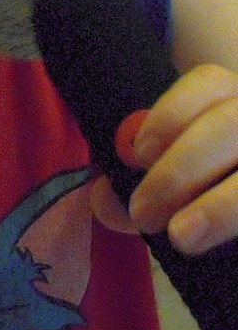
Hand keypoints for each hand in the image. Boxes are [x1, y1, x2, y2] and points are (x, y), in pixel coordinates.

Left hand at [91, 65, 237, 255]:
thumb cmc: (198, 181)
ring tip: (181, 237)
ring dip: (219, 206)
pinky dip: (236, 221)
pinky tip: (220, 246)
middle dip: (181, 169)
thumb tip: (104, 201)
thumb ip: (132, 182)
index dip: (171, 114)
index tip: (138, 154)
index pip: (210, 82)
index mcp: (232, 97)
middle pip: (230, 125)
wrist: (235, 190)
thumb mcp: (164, 173)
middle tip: (143, 213)